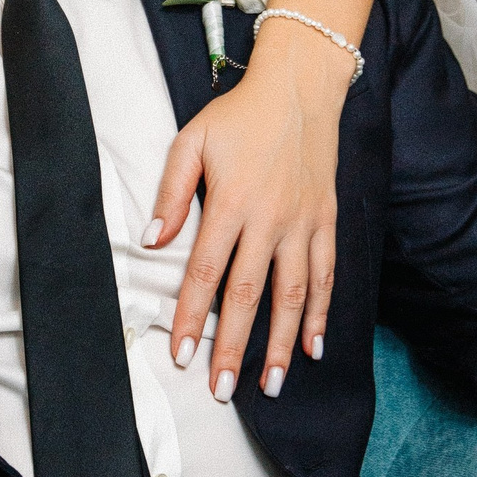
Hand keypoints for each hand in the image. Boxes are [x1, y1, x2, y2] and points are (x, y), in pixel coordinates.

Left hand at [147, 16, 350, 399]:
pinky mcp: (326, 221)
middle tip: (221, 389)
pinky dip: (321, 313)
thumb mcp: (191, 140)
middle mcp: (270, 219)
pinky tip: (313, 346)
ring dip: (282, 342)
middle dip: (234, 347)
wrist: (300, 87)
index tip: (183, 355)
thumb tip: (150, 240)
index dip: (193, 317)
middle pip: (249, 294)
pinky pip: (326, 275)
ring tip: (271, 384)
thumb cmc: (238, 115)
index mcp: (231, 202)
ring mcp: (304, 223)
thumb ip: (171, 192)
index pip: (206, 272)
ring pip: (294, 294)